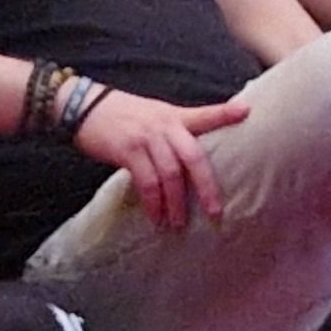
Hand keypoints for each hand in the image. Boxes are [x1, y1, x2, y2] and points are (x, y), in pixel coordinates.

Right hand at [72, 89, 250, 231]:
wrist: (84, 106)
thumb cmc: (124, 116)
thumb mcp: (155, 115)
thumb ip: (176, 130)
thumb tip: (194, 157)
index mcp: (174, 116)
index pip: (204, 114)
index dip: (225, 113)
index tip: (246, 111)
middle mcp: (164, 126)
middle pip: (193, 157)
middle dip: (206, 187)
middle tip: (215, 212)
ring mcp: (146, 138)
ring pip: (171, 174)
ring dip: (176, 203)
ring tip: (179, 224)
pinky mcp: (127, 151)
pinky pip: (146, 181)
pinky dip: (153, 203)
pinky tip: (156, 217)